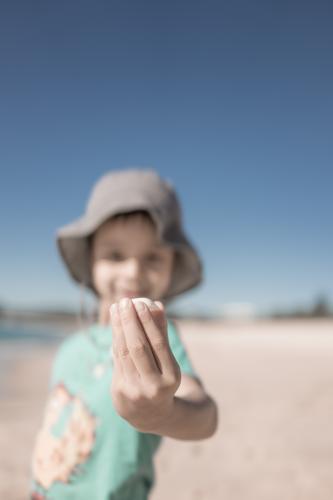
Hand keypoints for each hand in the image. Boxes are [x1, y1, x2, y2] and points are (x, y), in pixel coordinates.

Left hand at [110, 297, 180, 432]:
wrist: (151, 415)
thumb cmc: (162, 377)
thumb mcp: (167, 359)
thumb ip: (161, 333)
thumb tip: (157, 304)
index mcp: (171, 377)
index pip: (157, 344)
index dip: (148, 322)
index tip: (141, 303)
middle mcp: (153, 387)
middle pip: (138, 347)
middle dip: (129, 322)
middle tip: (125, 301)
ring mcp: (134, 391)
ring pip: (123, 352)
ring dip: (118, 327)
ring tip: (116, 308)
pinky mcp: (119, 392)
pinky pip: (116, 359)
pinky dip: (115, 339)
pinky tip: (114, 324)